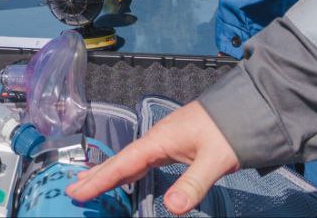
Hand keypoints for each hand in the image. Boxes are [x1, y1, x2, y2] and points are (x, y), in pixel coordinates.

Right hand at [65, 101, 238, 213]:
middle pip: (120, 161)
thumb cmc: (228, 130)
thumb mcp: (214, 159)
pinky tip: (123, 177)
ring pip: (128, 160)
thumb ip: (193, 183)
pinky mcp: (171, 145)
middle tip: (72, 190)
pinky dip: (126, 170)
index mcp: (158, 140)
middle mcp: (155, 139)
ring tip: (87, 183)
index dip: (100, 180)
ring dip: (108, 172)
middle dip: (96, 176)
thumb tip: (172, 207)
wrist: (244, 108)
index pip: (123, 164)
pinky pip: (141, 160)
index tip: (78, 191)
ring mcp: (162, 141)